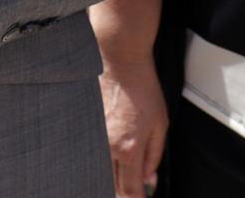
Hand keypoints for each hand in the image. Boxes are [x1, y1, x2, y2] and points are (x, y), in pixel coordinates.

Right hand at [99, 59, 167, 197]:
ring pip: (100, 170)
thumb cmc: (141, 87)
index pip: (130, 190)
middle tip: (135, 182)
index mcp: (129, 148)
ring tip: (123, 164)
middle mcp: (107, 146)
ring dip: (112, 175)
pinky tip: (109, 148)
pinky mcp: (84, 126)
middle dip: (125, 189)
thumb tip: (148, 179)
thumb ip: (154, 155)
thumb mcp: (160, 123)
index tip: (142, 197)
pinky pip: (91, 151)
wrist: (118, 60)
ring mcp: (92, 136)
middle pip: (112, 185)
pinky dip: (101, 157)